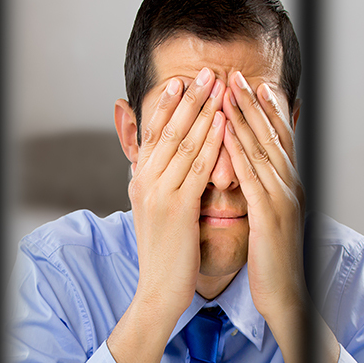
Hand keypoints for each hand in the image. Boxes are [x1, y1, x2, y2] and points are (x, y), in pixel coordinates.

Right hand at [107, 67, 226, 362]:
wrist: (158, 290)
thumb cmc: (164, 254)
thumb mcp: (154, 212)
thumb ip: (158, 185)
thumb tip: (160, 165)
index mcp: (139, 181)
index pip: (152, 134)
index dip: (167, 105)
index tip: (181, 82)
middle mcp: (145, 182)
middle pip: (167, 130)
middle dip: (188, 99)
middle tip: (205, 72)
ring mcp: (159, 193)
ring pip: (183, 143)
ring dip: (202, 110)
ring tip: (217, 86)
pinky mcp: (177, 208)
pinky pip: (197, 167)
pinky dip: (211, 141)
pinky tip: (224, 123)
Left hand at [222, 71, 338, 362]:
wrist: (287, 298)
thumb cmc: (272, 261)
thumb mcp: (269, 220)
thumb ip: (263, 194)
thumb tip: (253, 177)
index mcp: (289, 187)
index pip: (278, 140)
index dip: (265, 109)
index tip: (251, 83)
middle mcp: (291, 187)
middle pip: (271, 136)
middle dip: (252, 103)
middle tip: (235, 75)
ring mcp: (283, 200)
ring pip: (263, 150)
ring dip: (245, 118)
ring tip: (228, 91)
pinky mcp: (271, 217)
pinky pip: (253, 178)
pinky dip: (239, 152)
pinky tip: (227, 134)